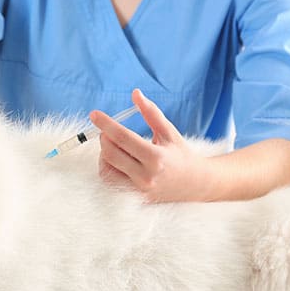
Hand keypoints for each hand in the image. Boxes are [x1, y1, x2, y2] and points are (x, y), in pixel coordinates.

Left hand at [89, 89, 210, 202]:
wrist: (196, 184)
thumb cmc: (181, 155)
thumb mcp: (169, 132)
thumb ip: (151, 113)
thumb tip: (135, 93)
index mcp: (156, 157)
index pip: (123, 138)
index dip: (106, 124)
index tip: (94, 114)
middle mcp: (146, 175)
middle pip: (111, 153)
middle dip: (104, 138)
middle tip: (107, 131)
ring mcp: (139, 189)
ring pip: (106, 169)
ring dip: (104, 154)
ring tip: (114, 146)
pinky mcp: (134, 197)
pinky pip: (110, 182)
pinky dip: (107, 168)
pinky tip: (115, 160)